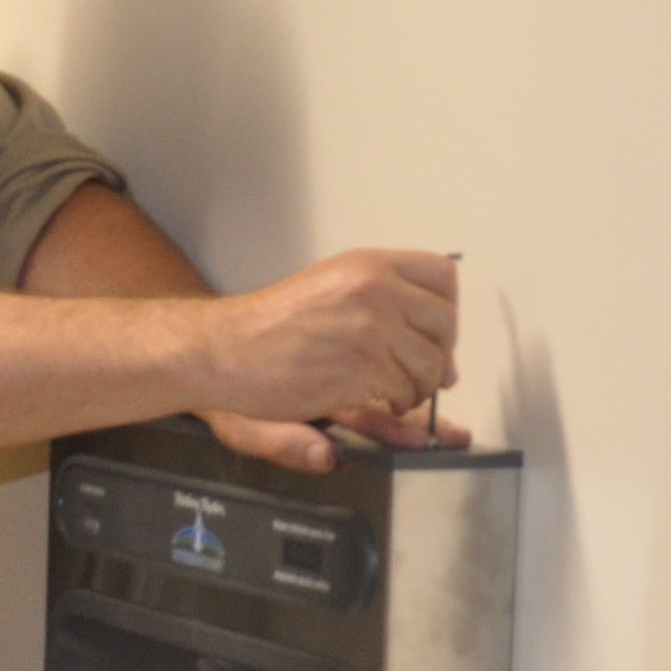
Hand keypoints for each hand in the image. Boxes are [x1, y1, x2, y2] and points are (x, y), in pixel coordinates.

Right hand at [194, 250, 459, 464]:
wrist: (224, 349)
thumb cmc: (270, 326)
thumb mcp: (331, 286)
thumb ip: (384, 301)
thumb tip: (434, 335)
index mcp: (369, 265)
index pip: (442, 275)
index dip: (445, 309)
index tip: (432, 331)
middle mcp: (375, 288)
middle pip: (445, 323)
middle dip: (439, 354)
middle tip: (423, 373)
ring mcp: (371, 326)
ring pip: (431, 363)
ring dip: (420, 386)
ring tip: (397, 392)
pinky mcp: (362, 366)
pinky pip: (405, 390)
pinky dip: (398, 405)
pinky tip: (378, 402)